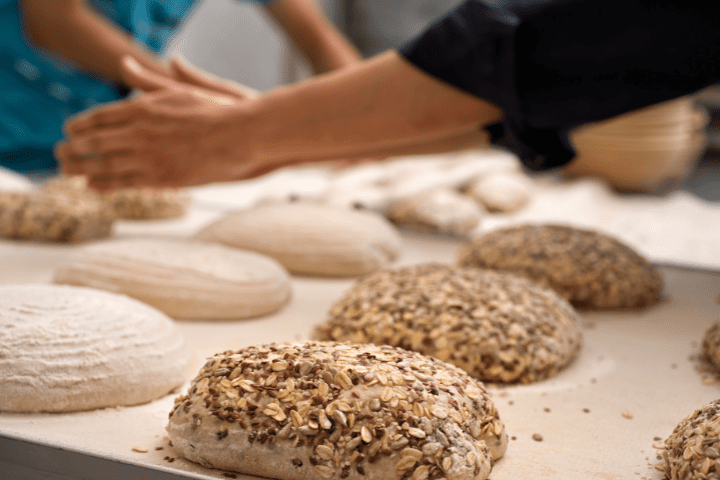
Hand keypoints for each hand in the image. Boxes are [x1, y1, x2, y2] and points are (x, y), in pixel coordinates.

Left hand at [56, 57, 254, 189]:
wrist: (239, 136)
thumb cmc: (213, 112)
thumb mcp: (178, 89)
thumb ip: (148, 81)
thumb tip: (124, 64)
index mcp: (143, 108)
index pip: (99, 116)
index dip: (80, 125)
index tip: (69, 130)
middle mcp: (140, 132)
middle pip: (94, 141)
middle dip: (72, 148)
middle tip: (59, 152)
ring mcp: (149, 156)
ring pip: (103, 164)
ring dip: (80, 168)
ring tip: (66, 170)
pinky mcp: (161, 178)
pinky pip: (124, 183)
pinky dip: (104, 185)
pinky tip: (92, 186)